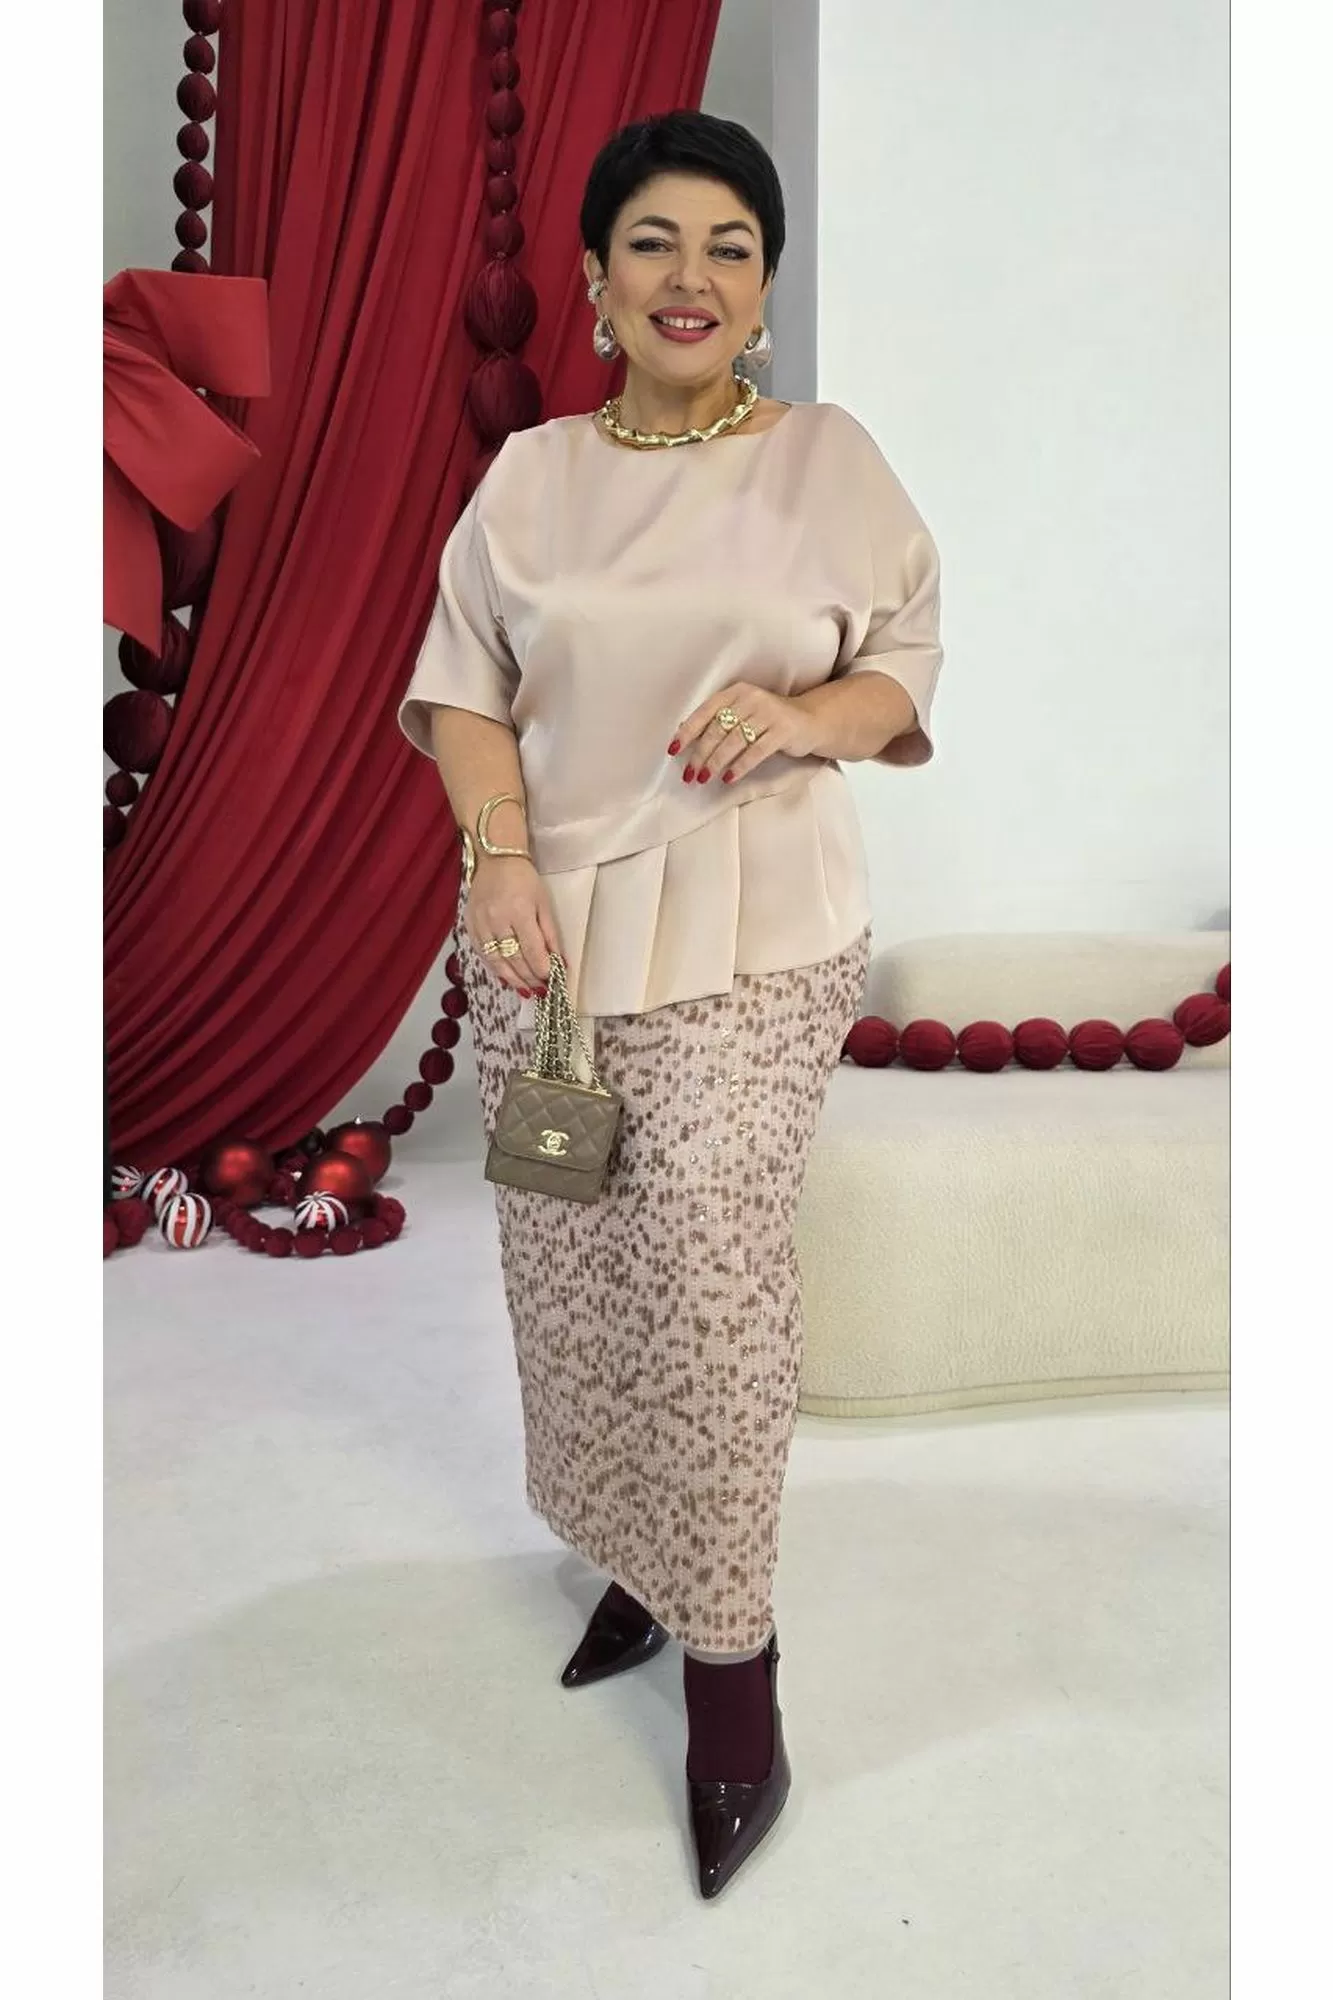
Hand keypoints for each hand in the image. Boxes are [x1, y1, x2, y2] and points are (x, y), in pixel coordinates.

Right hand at [464, 855, 561, 997]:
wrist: (494, 860)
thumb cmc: (524, 879)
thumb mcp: (544, 903)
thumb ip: (550, 934)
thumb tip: (559, 962)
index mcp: (519, 911)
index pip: (532, 949)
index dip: (542, 969)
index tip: (552, 981)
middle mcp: (497, 920)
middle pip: (514, 959)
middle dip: (529, 978)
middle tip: (541, 991)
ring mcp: (480, 924)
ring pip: (496, 961)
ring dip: (512, 980)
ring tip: (526, 992)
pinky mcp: (469, 925)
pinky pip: (482, 954)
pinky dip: (495, 969)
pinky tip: (506, 979)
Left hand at [668, 682, 822, 786]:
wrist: (810, 720)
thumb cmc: (768, 720)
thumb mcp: (742, 713)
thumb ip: (717, 720)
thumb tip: (683, 734)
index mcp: (735, 692)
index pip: (705, 711)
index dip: (687, 732)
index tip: (673, 750)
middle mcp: (750, 698)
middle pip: (718, 729)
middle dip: (700, 754)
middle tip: (690, 774)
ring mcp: (768, 713)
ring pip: (734, 741)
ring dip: (716, 762)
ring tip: (704, 778)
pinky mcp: (783, 730)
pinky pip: (756, 751)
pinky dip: (740, 766)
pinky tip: (729, 778)